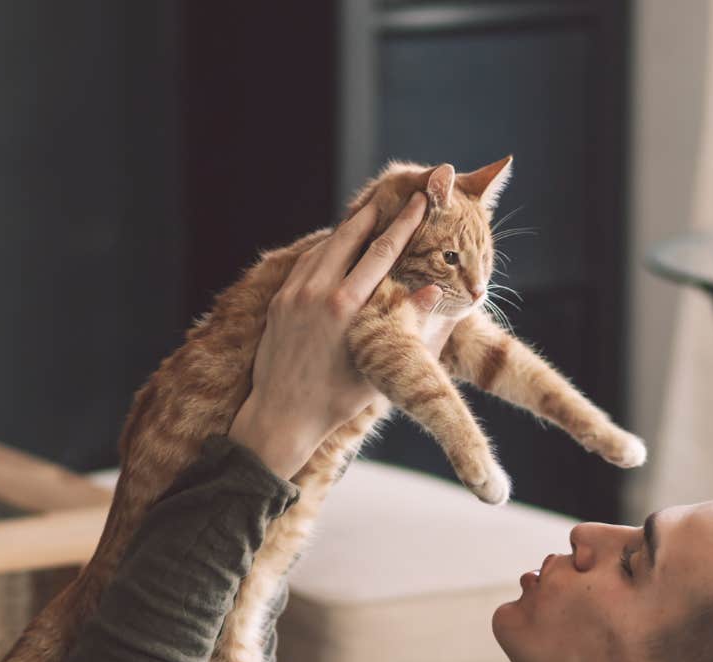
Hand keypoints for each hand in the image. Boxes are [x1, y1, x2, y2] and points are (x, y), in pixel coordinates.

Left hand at [230, 192, 467, 478]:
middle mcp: (317, 293)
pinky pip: (305, 264)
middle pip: (350, 238)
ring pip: (324, 247)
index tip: (419, 202)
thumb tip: (433, 291)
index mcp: (345, 307)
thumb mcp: (379, 365)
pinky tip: (335, 245)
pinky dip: (324, 250)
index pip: (381, 252)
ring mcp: (293, 295)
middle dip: (375, 214)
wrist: (281, 417)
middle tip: (394, 194)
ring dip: (348, 229)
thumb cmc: (337, 400)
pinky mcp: (279, 302)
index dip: (403, 224)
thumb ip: (406, 325)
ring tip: (368, 214)